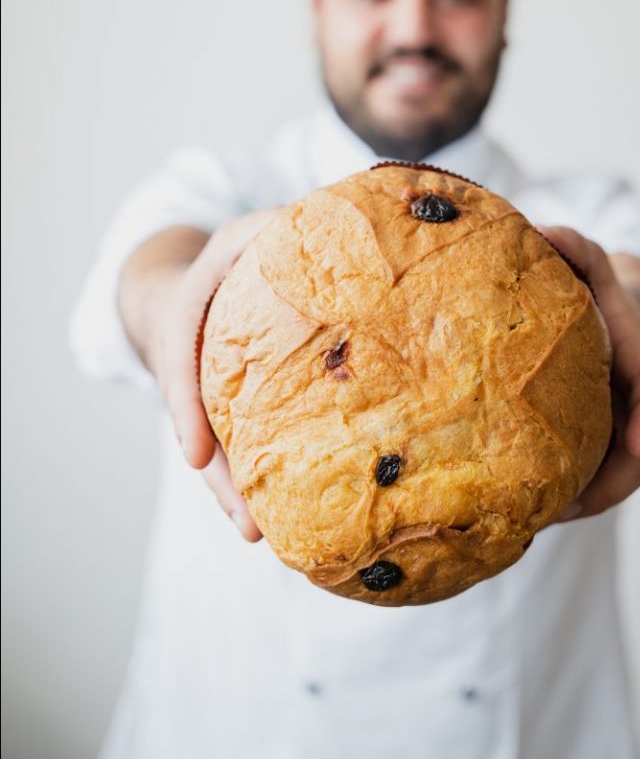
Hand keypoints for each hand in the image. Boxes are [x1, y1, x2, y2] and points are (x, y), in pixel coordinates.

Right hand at [149, 208, 278, 540]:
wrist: (198, 280)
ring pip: (216, 446)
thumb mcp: (248, 233)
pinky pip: (238, 444)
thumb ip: (276, 229)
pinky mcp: (232, 410)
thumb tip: (338, 223)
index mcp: (191, 313)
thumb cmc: (234, 257)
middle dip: (218, 475)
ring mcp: (210, 391)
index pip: (181, 358)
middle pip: (196, 423)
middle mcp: (193, 358)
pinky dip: (253, 479)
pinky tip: (276, 517)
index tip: (192, 454)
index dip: (188, 408)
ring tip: (257, 536)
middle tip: (247, 523)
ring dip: (234, 492)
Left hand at [535, 225, 639, 520]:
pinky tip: (517, 507)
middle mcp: (625, 396)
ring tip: (536, 518)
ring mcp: (606, 422)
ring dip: (577, 499)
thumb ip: (571, 244)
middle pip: (632, 453)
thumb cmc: (584, 285)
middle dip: (607, 483)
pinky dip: (556, 493)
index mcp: (632, 353)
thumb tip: (544, 233)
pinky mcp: (580, 439)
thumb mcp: (583, 259)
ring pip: (604, 473)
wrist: (587, 312)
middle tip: (567, 507)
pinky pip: (577, 473)